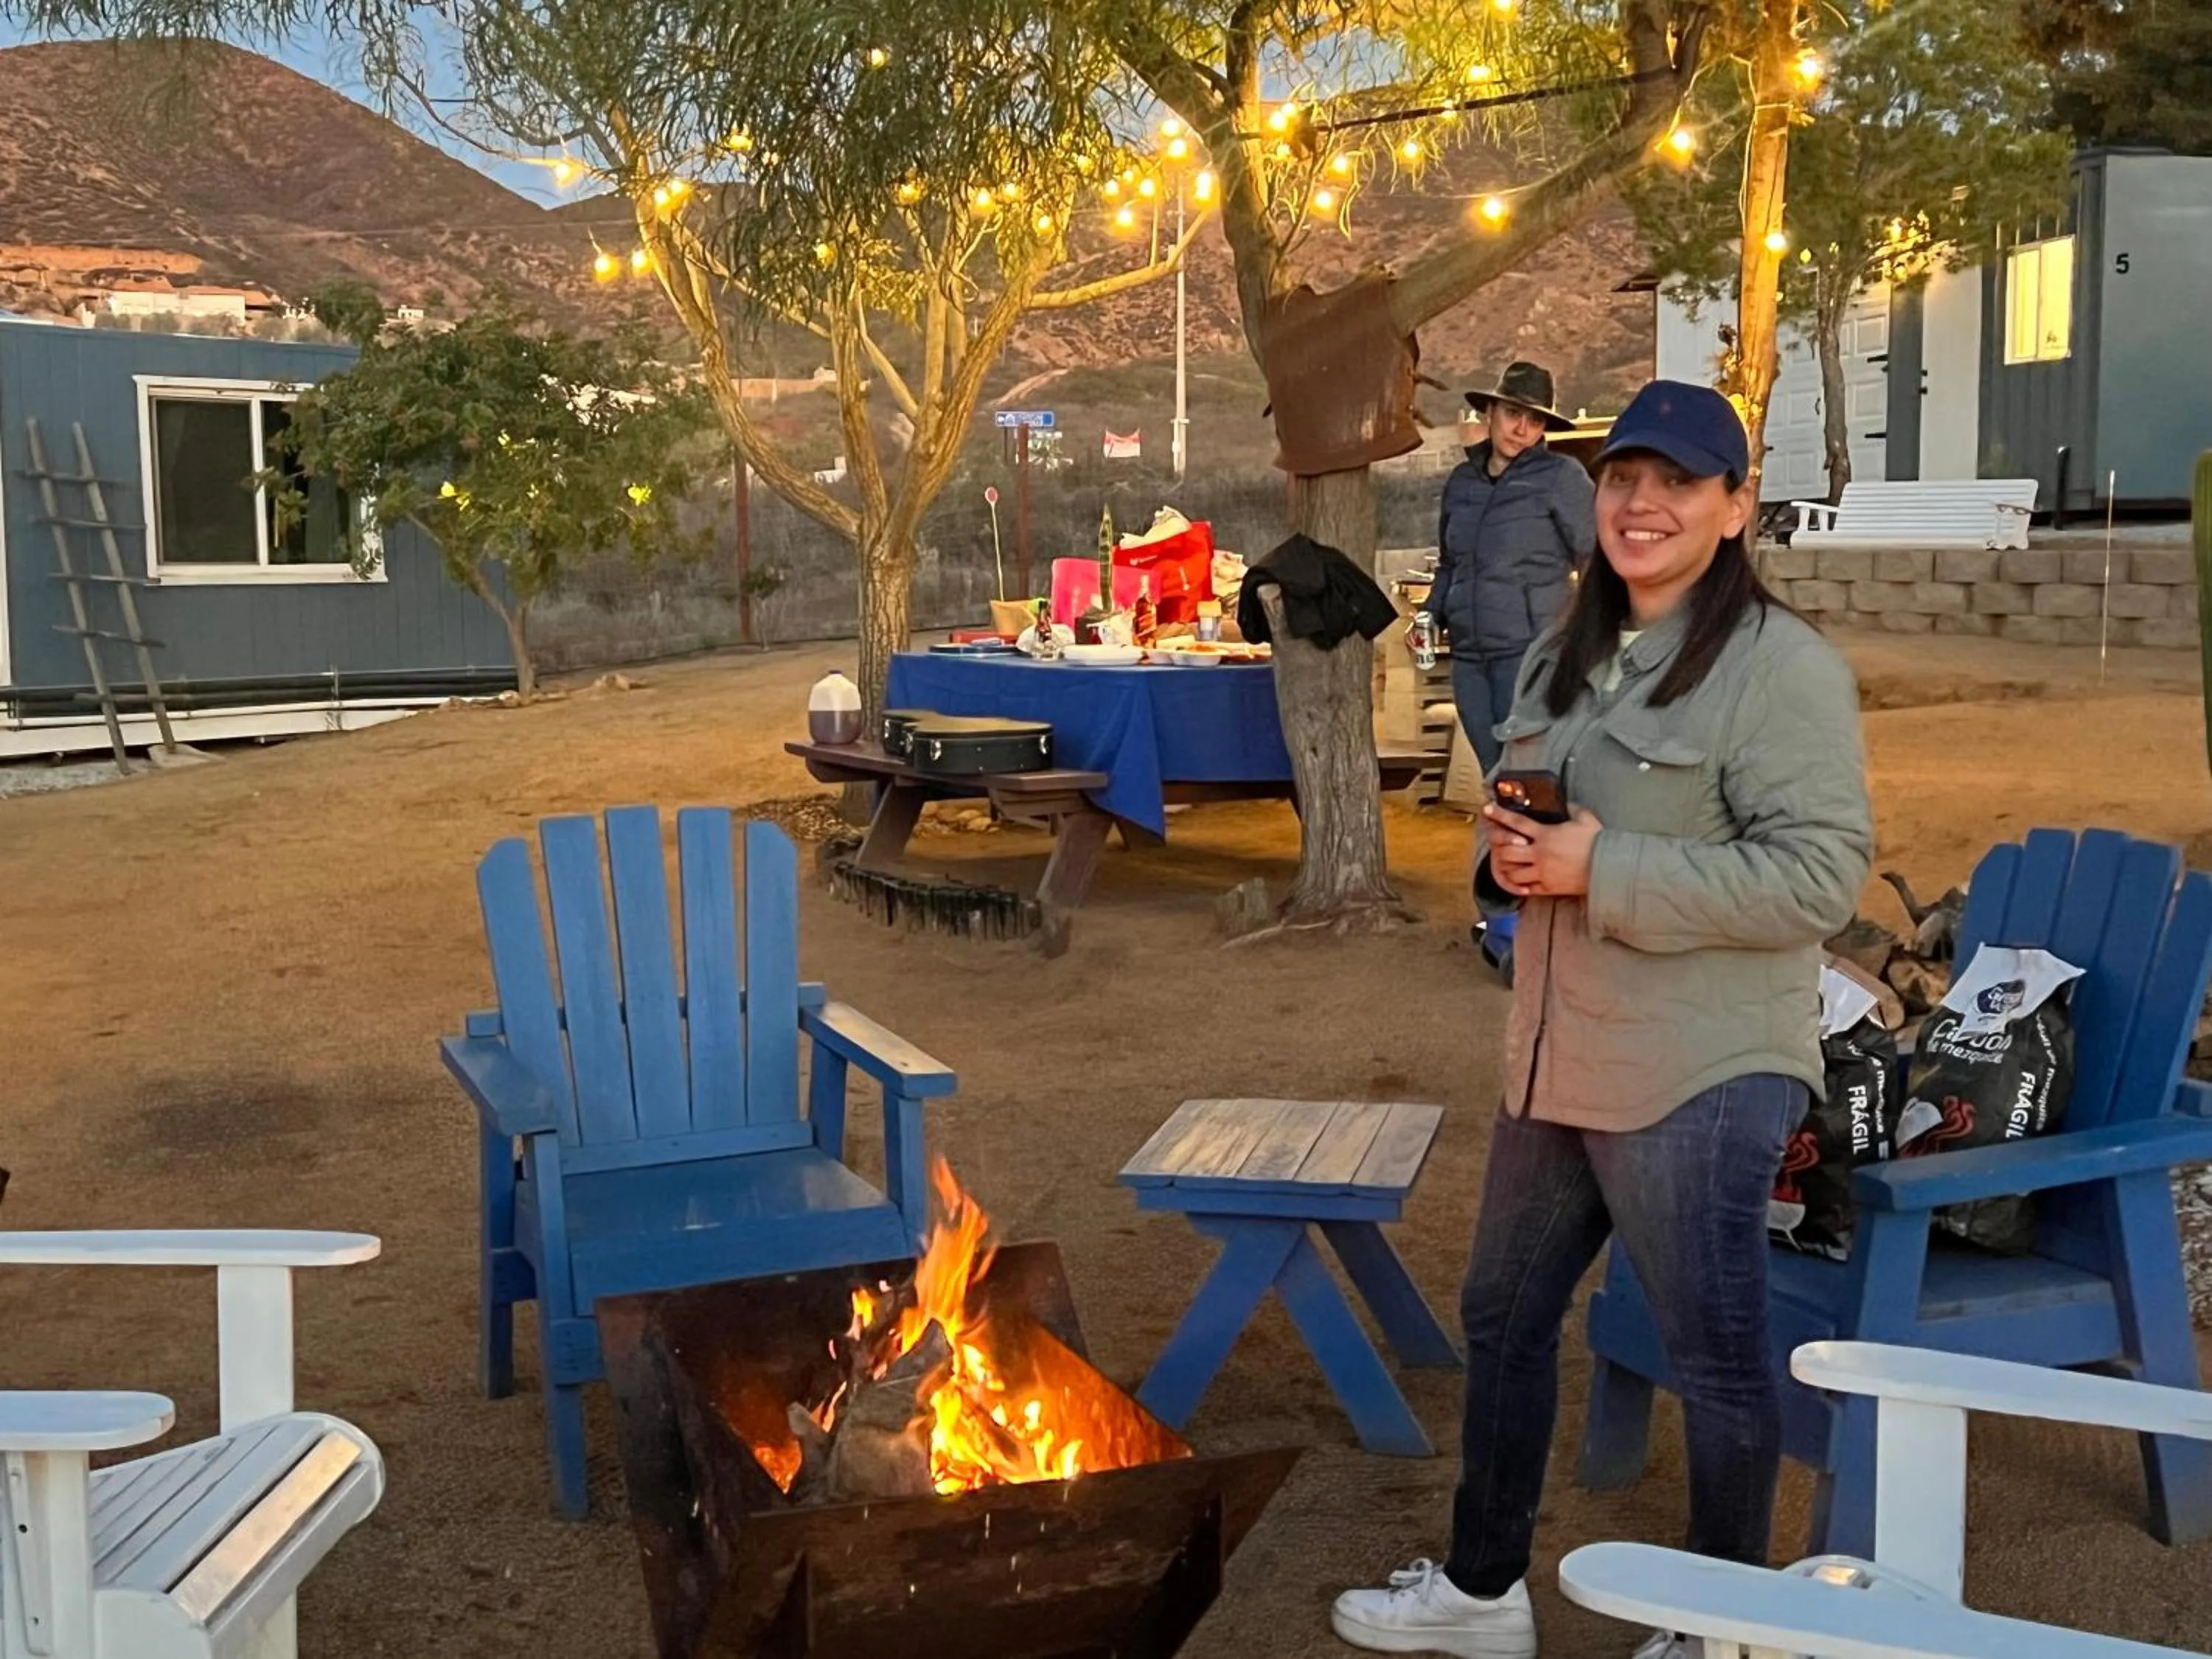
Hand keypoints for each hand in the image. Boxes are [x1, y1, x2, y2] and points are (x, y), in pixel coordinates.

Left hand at [1484, 805, 1602, 898]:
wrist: (1607, 867)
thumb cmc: (1597, 841)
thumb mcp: (1586, 818)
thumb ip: (1573, 808)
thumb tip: (1566, 803)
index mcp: (1546, 834)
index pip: (1516, 822)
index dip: (1499, 815)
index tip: (1487, 809)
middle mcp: (1539, 853)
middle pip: (1507, 851)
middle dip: (1498, 847)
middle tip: (1496, 844)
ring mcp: (1542, 872)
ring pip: (1513, 872)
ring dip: (1508, 868)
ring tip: (1507, 865)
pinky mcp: (1548, 887)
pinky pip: (1527, 888)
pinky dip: (1521, 886)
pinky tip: (1521, 884)